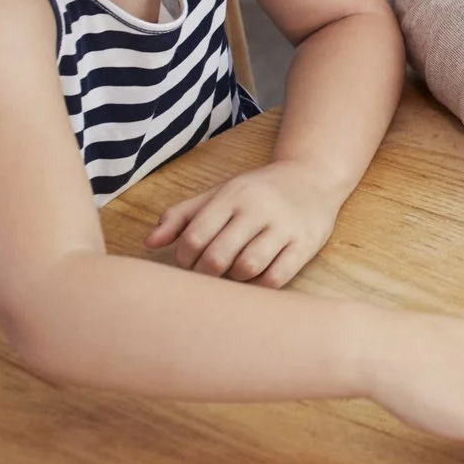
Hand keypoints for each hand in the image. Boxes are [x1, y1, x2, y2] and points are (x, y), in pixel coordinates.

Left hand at [145, 159, 348, 285]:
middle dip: (206, 273)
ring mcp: (284, 226)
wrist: (314, 178)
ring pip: (247, 267)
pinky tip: (256, 277)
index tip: (190, 263)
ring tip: (234, 272)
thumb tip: (150, 243)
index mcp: (233, 195)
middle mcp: (258, 209)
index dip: (184, 260)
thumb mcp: (219, 194)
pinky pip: (276, 277)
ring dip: (234, 278)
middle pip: (217, 257)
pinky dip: (259, 285)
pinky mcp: (305, 244)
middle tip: (210, 273)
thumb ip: (182, 216)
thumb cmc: (257, 192)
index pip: (194, 237)